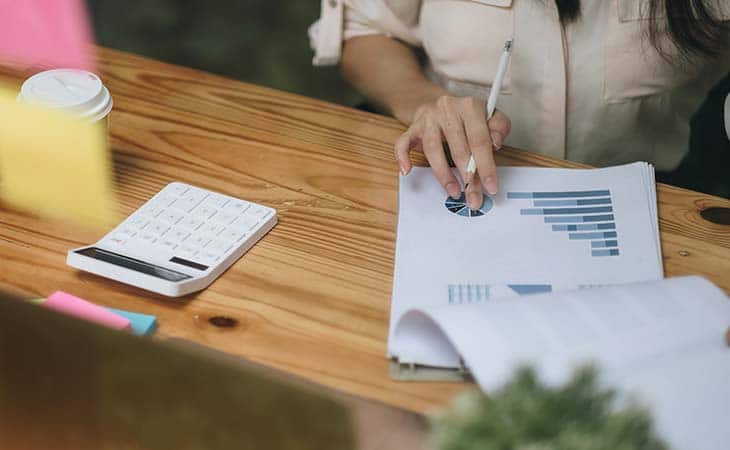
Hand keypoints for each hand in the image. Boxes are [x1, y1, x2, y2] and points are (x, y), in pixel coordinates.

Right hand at [394, 95, 510, 208]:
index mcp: (470, 106)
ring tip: (453, 191)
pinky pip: (403, 143)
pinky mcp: (413, 127)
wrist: (443, 104)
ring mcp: (428, 118)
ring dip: (443, 174)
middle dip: (467, 178)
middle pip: (458, 148)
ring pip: (433, 149)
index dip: (486, 166)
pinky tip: (406, 171)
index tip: (490, 187)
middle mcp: (447, 108)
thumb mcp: (491, 116)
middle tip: (473, 197)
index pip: (479, 140)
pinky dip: (402, 157)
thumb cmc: (469, 116)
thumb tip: (496, 143)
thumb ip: (499, 128)